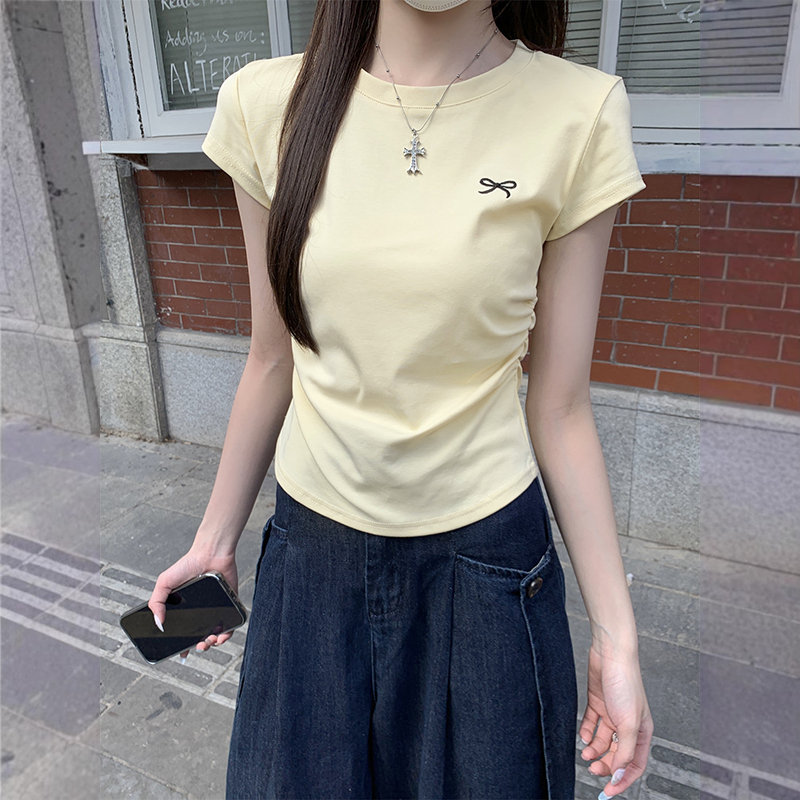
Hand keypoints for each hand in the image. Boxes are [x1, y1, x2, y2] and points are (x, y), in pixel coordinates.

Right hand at [147, 547, 238, 660]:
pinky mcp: (230, 604)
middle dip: (199, 646)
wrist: (210, 553)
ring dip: (213, 642)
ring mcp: (216, 608)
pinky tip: (222, 635)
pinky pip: (231, 623)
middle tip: (198, 647)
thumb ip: (156, 602)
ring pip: (216, 633)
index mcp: (185, 608)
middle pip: (200, 635)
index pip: (184, 632)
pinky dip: (228, 633)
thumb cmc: (188, 564)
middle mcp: (201, 610)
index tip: (182, 655)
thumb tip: (158, 624)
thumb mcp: (164, 582)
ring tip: (208, 642)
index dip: (182, 646)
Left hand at [578, 642, 653, 797]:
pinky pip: (591, 724)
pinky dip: (586, 732)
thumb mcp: (629, 723)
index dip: (623, 780)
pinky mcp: (597, 703)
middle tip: (592, 768)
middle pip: (616, 754)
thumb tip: (619, 773)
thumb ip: (625, 750)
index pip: (634, 764)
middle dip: (605, 764)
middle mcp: (627, 724)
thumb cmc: (626, 683)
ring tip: (585, 753)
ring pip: (602, 741)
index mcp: (641, 731)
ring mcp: (612, 714)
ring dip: (593, 750)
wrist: (610, 654)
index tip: (609, 791)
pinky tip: (582, 735)